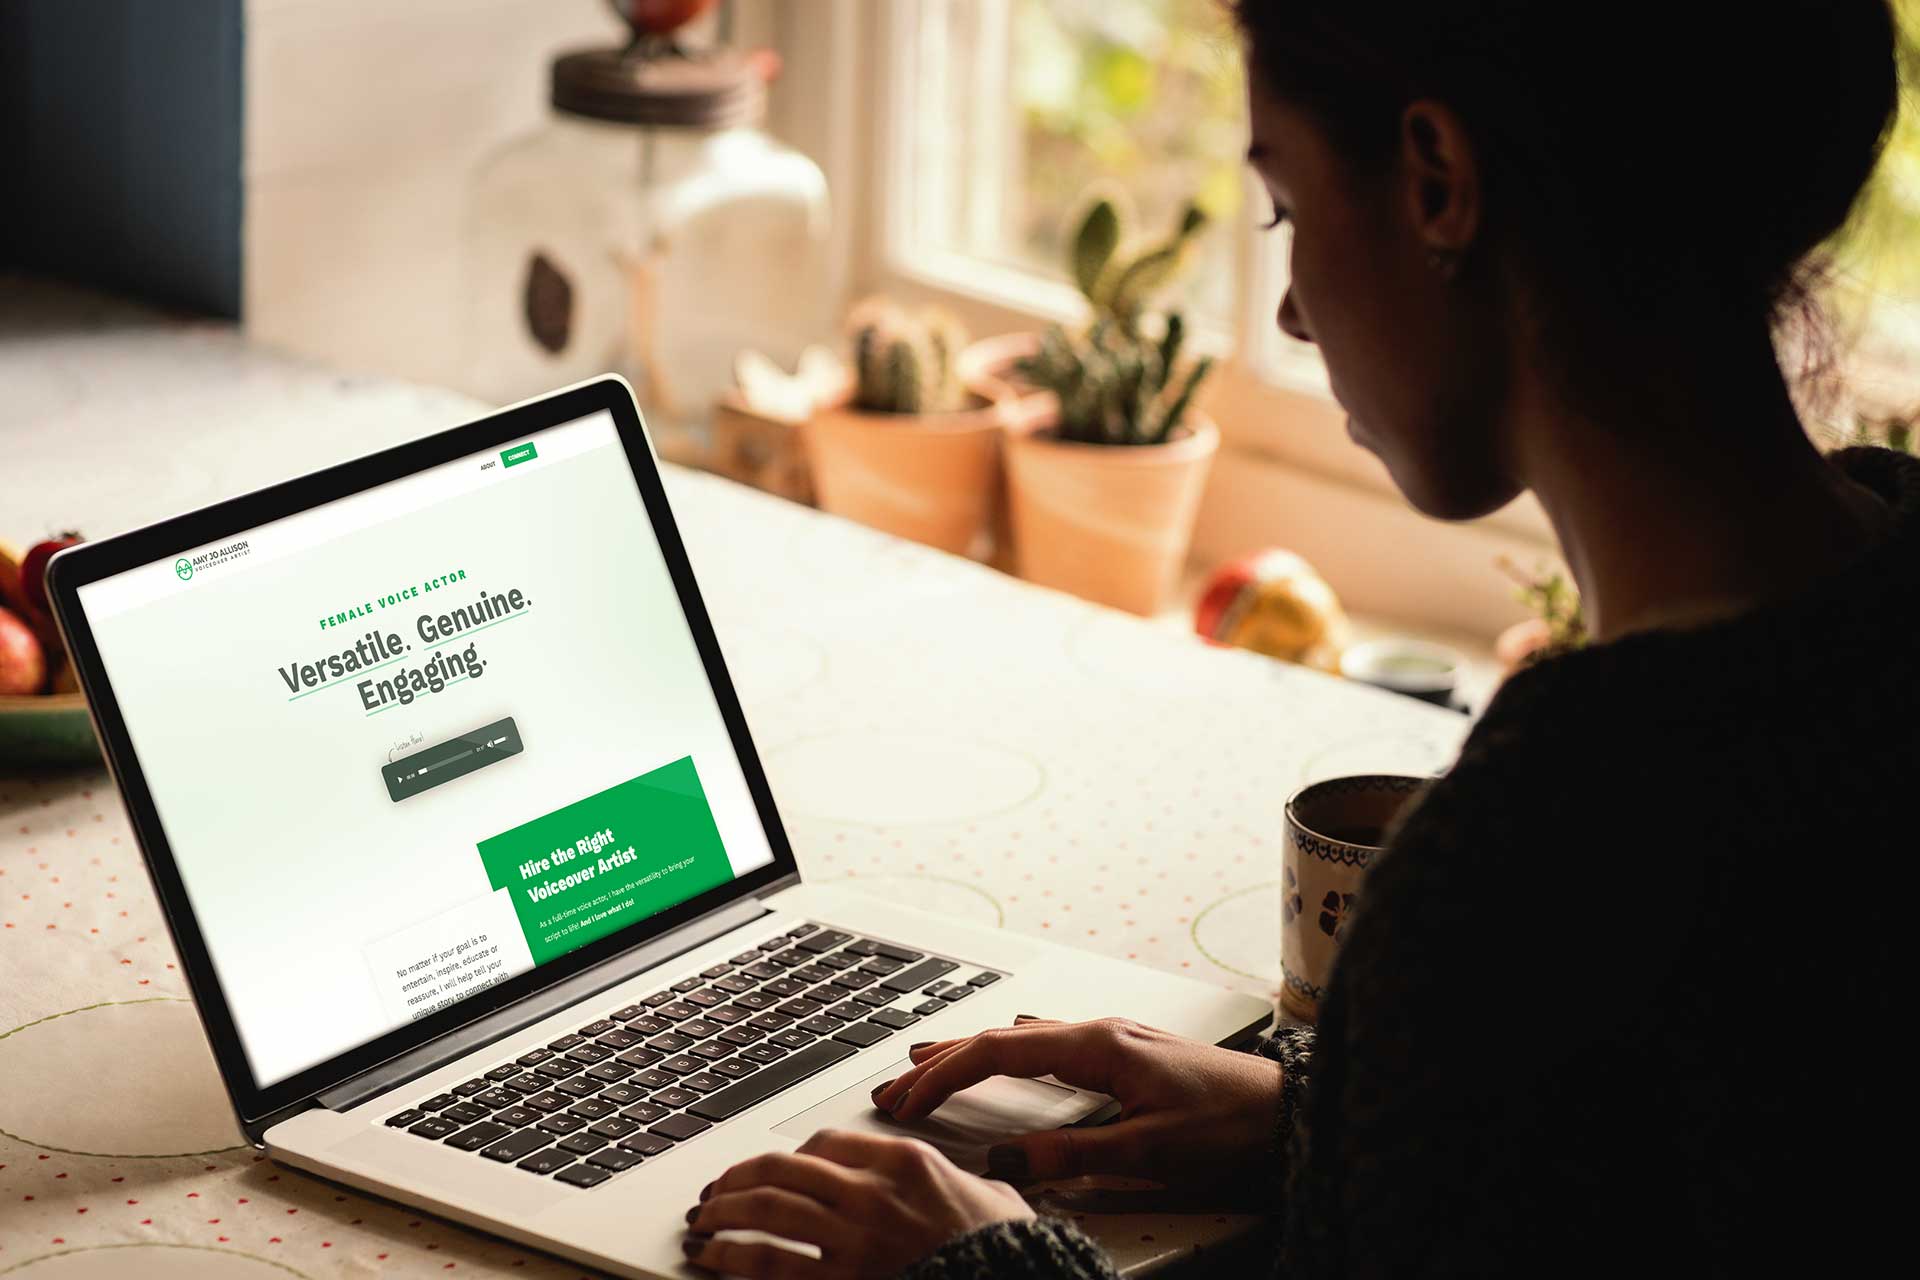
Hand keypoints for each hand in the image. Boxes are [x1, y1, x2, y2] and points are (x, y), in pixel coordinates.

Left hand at [683, 1128, 1032, 1277]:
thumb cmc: (1008, 1252)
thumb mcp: (993, 1201)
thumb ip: (962, 1182)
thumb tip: (964, 1180)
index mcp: (907, 1163)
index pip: (828, 1141)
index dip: (789, 1155)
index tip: (772, 1169)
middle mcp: (873, 1192)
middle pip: (783, 1167)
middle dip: (739, 1177)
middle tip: (717, 1191)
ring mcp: (853, 1238)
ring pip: (766, 1208)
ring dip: (723, 1212)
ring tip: (702, 1221)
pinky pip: (769, 1262)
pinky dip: (731, 1256)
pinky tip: (712, 1257)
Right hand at [872, 1016, 1281, 1190]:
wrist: (1288, 1108)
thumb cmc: (1229, 1123)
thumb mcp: (1146, 1152)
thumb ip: (1070, 1157)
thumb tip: (1001, 1163)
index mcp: (1096, 1045)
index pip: (997, 1051)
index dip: (944, 1077)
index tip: (906, 1101)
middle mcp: (1098, 1031)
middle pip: (1000, 1036)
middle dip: (940, 1061)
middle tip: (893, 1084)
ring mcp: (1112, 1038)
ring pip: (1022, 1038)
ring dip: (970, 1053)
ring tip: (927, 1064)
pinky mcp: (1125, 1052)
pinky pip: (1047, 1043)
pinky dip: (1008, 1053)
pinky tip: (1007, 1055)